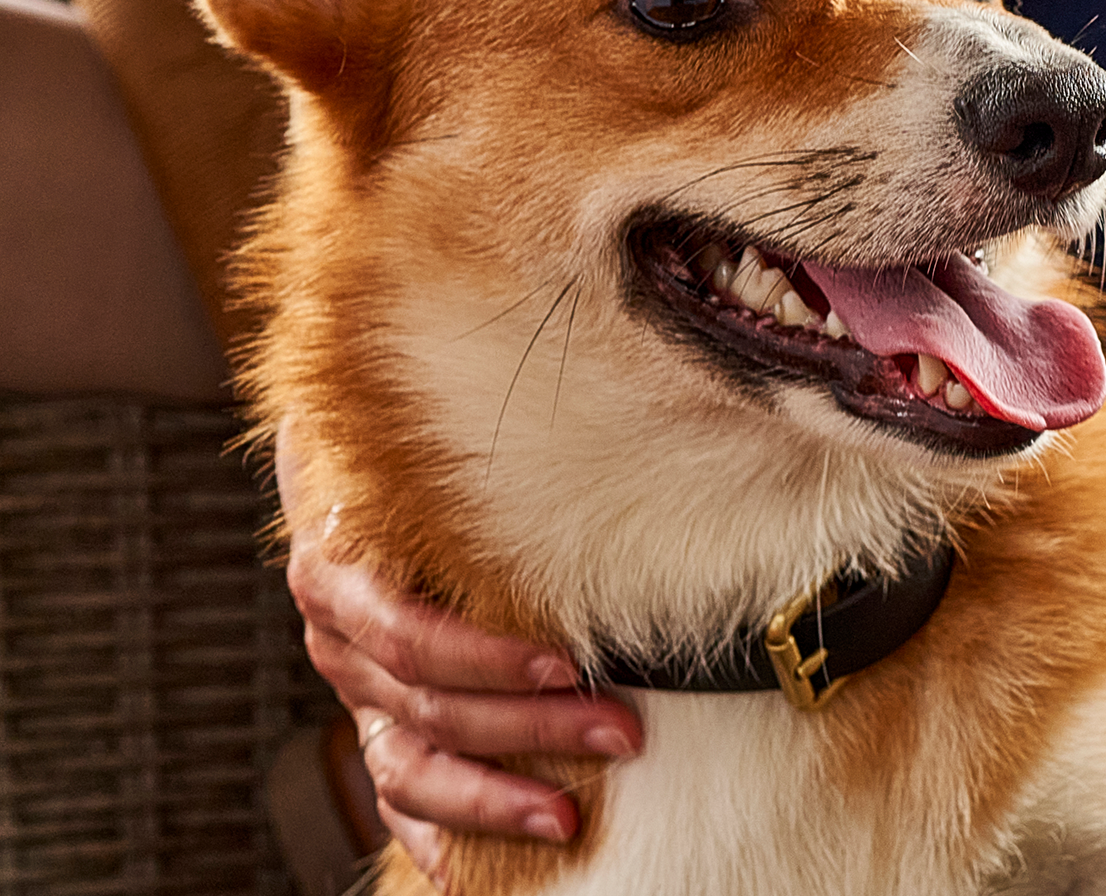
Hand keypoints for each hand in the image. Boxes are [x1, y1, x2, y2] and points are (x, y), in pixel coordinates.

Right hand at [276, 421, 643, 882]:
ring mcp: (352, 688)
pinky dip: (433, 831)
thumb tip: (578, 407)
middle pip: (429, 705)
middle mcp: (337, 637)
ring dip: (491, 798)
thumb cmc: (398, 449)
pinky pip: (392, 792)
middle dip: (529, 728)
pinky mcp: (369, 720)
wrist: (335, 461)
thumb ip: (479, 453)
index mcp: (339, 568)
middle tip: (620, 733)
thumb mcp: (417, 445)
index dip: (490, 658)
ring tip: (567, 818)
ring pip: (410, 766)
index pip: (414, 636)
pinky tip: (471, 868)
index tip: (570, 664)